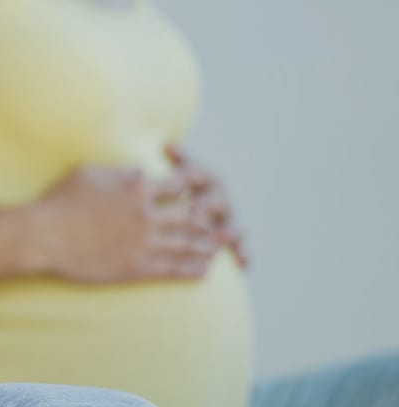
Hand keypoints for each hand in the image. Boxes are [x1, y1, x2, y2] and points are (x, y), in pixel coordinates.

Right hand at [26, 166, 222, 282]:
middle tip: (215, 224)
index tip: (197, 193)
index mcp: (137, 190)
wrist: (41, 237)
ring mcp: (143, 244)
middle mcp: (146, 216)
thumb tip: (142, 172)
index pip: (180, 185)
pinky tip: (203, 271)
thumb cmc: (59, 202)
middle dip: (208, 220)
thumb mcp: (89, 173)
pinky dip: (192, 270)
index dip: (192, 187)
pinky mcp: (135, 268)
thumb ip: (122, 172)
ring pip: (188, 245)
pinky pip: (173, 269)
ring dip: (206, 247)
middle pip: (193, 216)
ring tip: (214, 249)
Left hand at [168, 147, 247, 267]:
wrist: (178, 217)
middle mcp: (217, 199)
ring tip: (222, 236)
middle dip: (209, 204)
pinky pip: (240, 246)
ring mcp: (225, 220)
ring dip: (228, 229)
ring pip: (231, 221)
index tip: (180, 176)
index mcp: (201, 181)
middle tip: (195, 210)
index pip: (201, 173)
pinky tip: (244, 263)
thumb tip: (168, 143)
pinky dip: (243, 253)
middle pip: (218, 198)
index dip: (192, 172)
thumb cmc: (166, 193)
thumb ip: (169, 163)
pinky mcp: (229, 241)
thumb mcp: (163, 178)